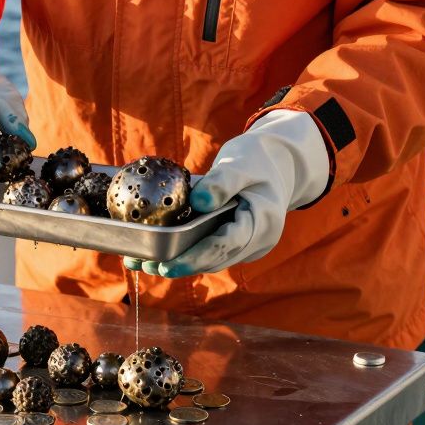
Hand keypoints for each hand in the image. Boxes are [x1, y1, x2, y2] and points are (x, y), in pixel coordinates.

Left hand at [125, 110, 329, 277]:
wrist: (280, 164)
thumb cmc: (258, 159)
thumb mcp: (241, 162)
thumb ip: (222, 182)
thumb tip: (198, 202)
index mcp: (263, 221)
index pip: (225, 244)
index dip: (195, 257)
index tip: (168, 264)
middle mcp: (259, 241)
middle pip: (216, 259)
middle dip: (181, 265)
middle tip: (147, 266)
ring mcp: (250, 246)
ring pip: (212, 260)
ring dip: (180, 263)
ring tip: (144, 263)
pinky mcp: (238, 244)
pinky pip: (211, 252)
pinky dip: (187, 253)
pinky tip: (158, 253)